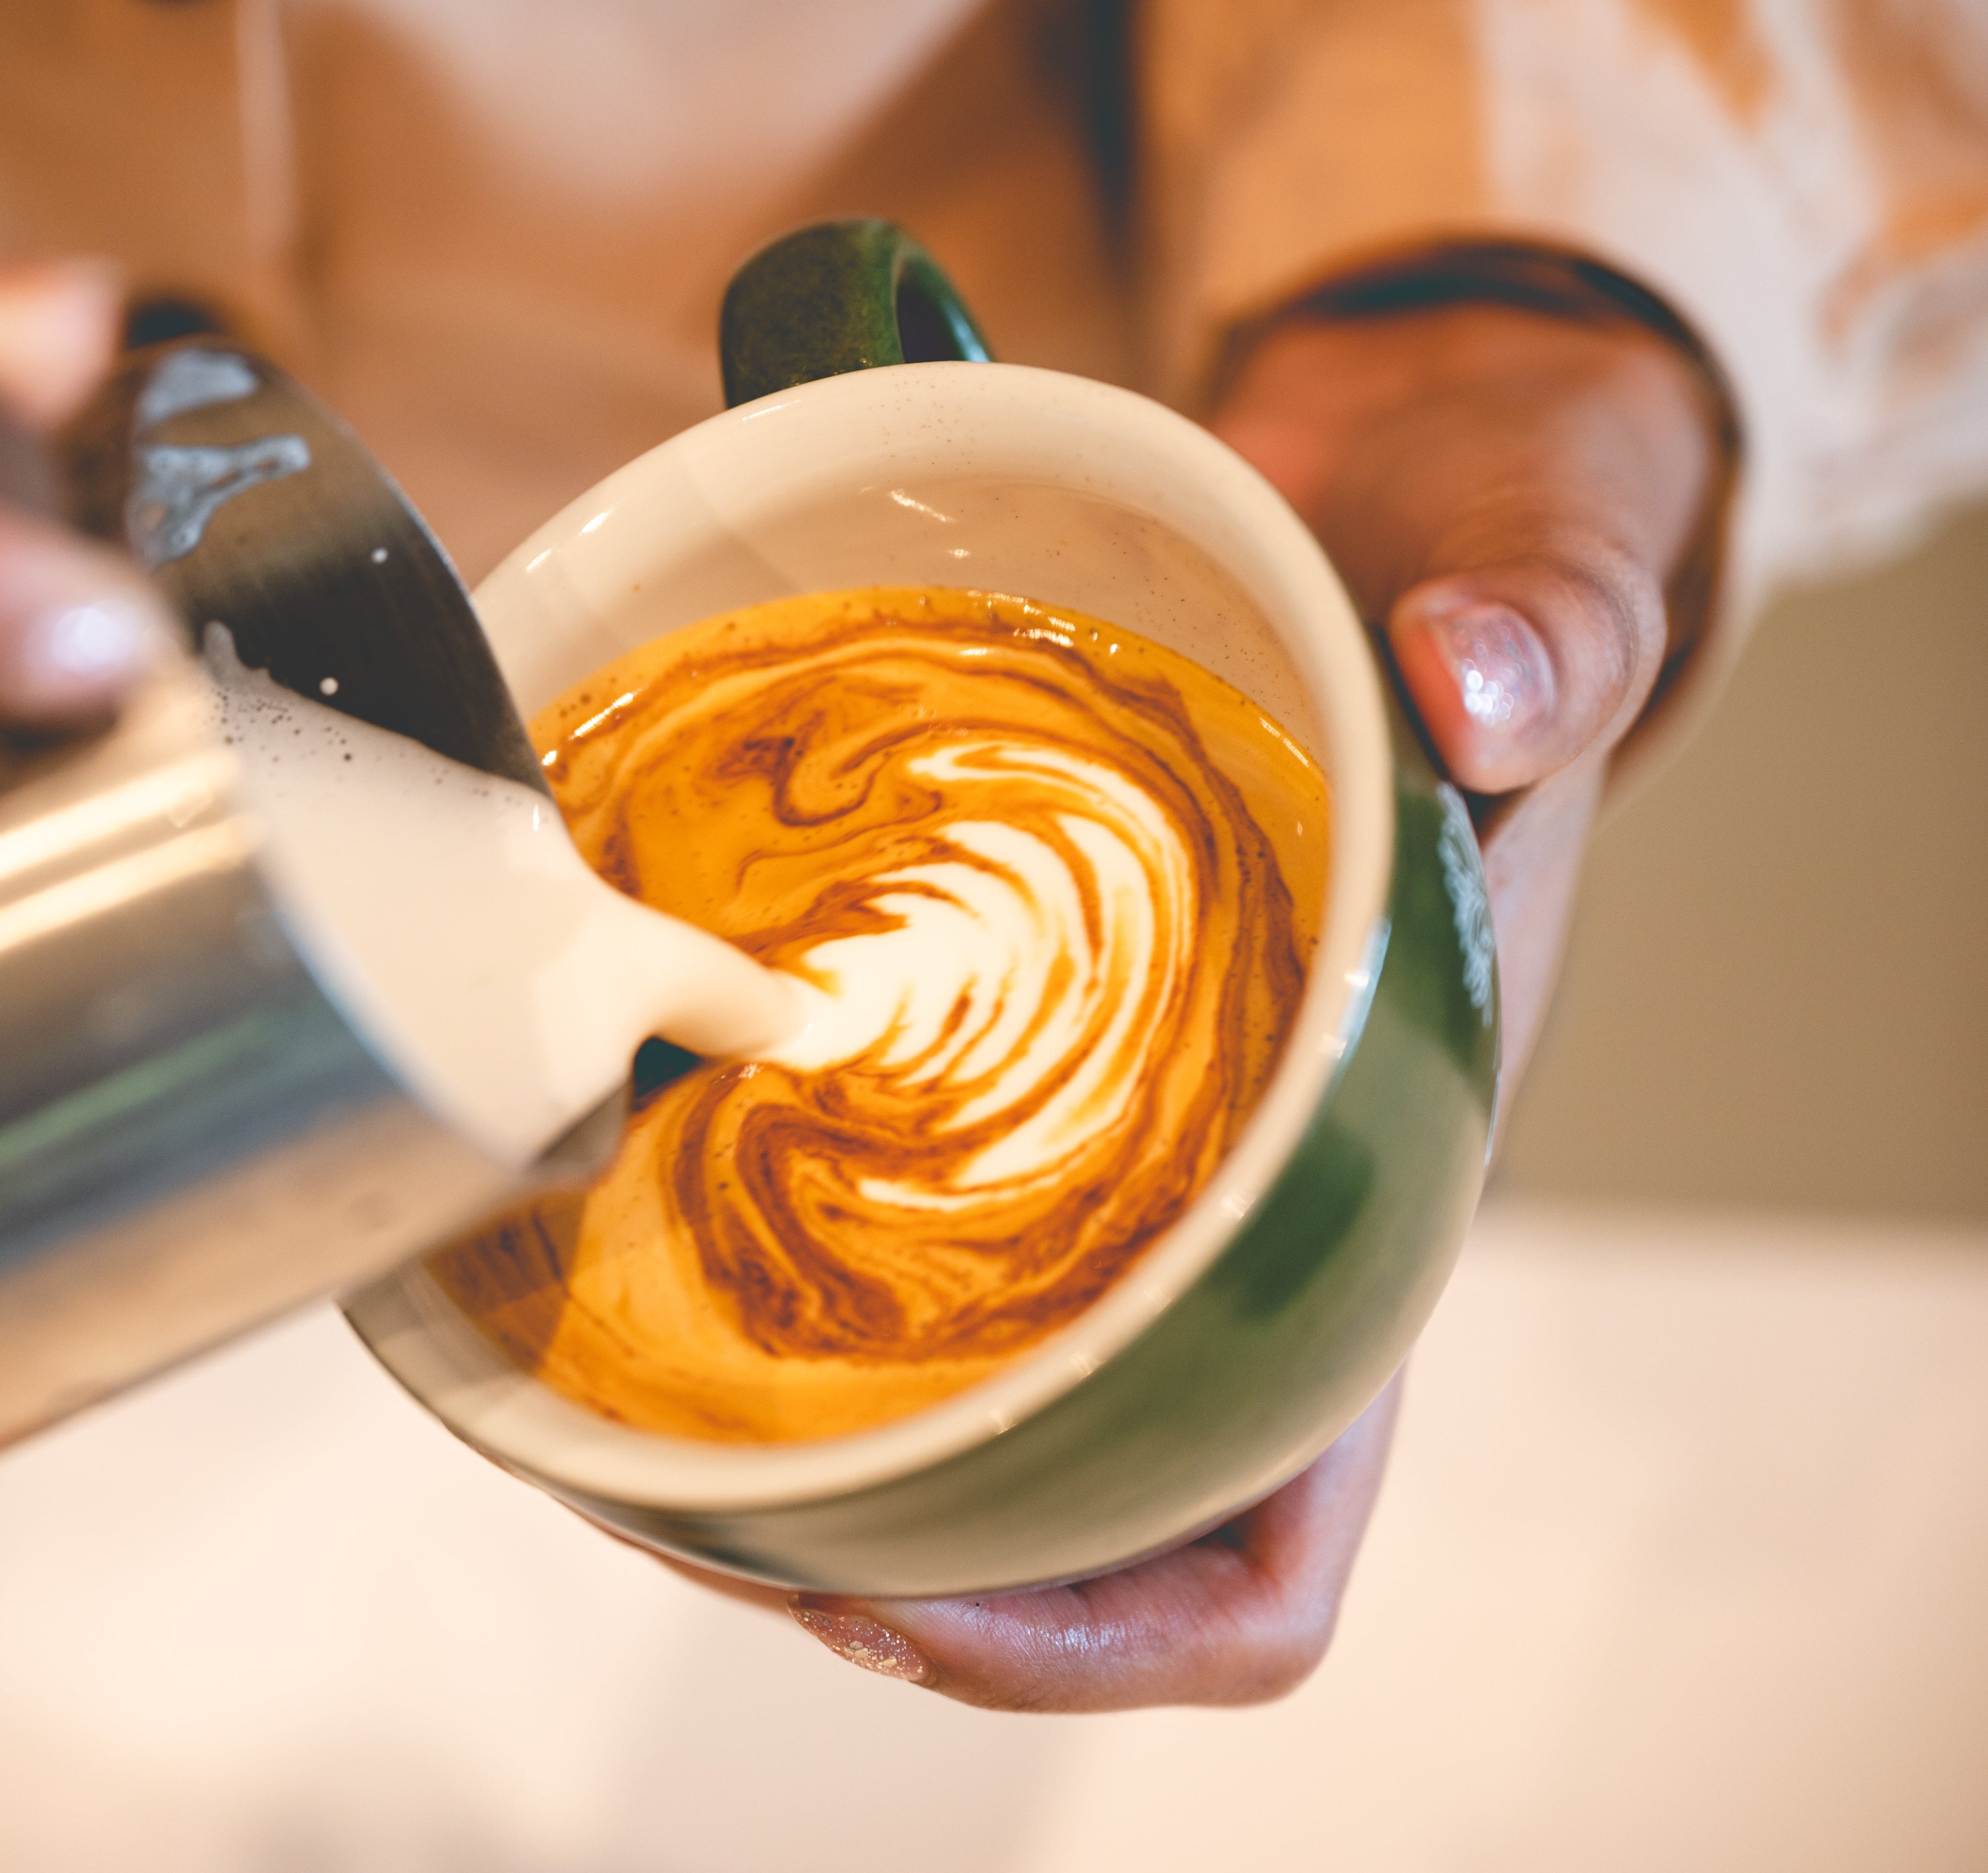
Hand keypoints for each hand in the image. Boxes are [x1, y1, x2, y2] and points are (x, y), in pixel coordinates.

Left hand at [759, 297, 1718, 1709]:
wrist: (1417, 522)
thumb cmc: (1493, 604)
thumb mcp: (1549, 601)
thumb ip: (1549, 636)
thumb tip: (1479, 679)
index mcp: (1354, 1223)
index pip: (1261, 1557)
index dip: (1093, 1640)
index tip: (902, 1607)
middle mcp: (1216, 1233)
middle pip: (1041, 1533)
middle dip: (866, 1567)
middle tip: (674, 1509)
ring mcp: (1099, 1162)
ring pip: (937, 1408)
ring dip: (779, 1445)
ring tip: (613, 1420)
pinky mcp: (1007, 1061)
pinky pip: (880, 1219)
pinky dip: (756, 1252)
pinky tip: (632, 1203)